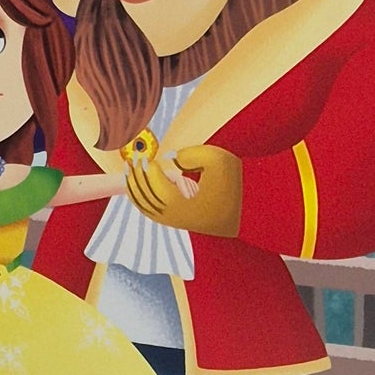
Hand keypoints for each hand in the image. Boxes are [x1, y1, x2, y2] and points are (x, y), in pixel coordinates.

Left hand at [125, 141, 242, 236]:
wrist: (245, 212)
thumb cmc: (233, 184)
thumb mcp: (218, 160)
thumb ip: (191, 154)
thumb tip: (168, 157)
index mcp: (185, 204)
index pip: (157, 186)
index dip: (149, 171)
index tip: (149, 159)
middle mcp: (176, 215)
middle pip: (146, 196)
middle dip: (137, 176)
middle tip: (133, 160)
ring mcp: (174, 220)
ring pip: (145, 205)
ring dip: (134, 186)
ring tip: (129, 168)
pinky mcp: (176, 221)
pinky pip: (149, 211)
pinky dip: (138, 198)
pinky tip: (134, 184)